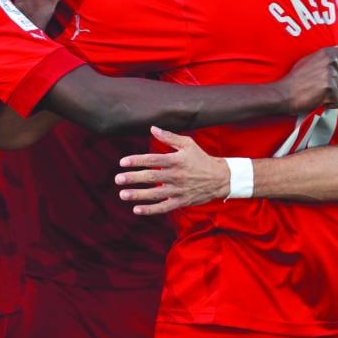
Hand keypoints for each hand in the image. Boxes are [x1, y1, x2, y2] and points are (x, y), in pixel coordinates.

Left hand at [114, 127, 229, 214]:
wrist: (220, 178)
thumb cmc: (201, 158)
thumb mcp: (187, 144)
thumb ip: (169, 137)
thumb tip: (152, 128)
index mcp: (176, 160)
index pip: (152, 160)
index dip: (136, 160)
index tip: (122, 162)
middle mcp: (176, 175)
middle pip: (151, 177)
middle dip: (133, 178)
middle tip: (118, 179)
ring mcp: (178, 190)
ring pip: (155, 194)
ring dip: (138, 195)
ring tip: (122, 194)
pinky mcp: (181, 202)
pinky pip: (164, 207)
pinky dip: (150, 210)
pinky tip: (136, 209)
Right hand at [279, 40, 337, 113]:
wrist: (284, 93)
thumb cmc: (297, 78)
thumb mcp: (313, 59)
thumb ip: (334, 51)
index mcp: (327, 53)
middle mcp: (330, 63)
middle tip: (325, 85)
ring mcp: (330, 76)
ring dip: (335, 95)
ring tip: (320, 93)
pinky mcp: (330, 91)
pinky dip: (332, 104)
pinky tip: (320, 100)